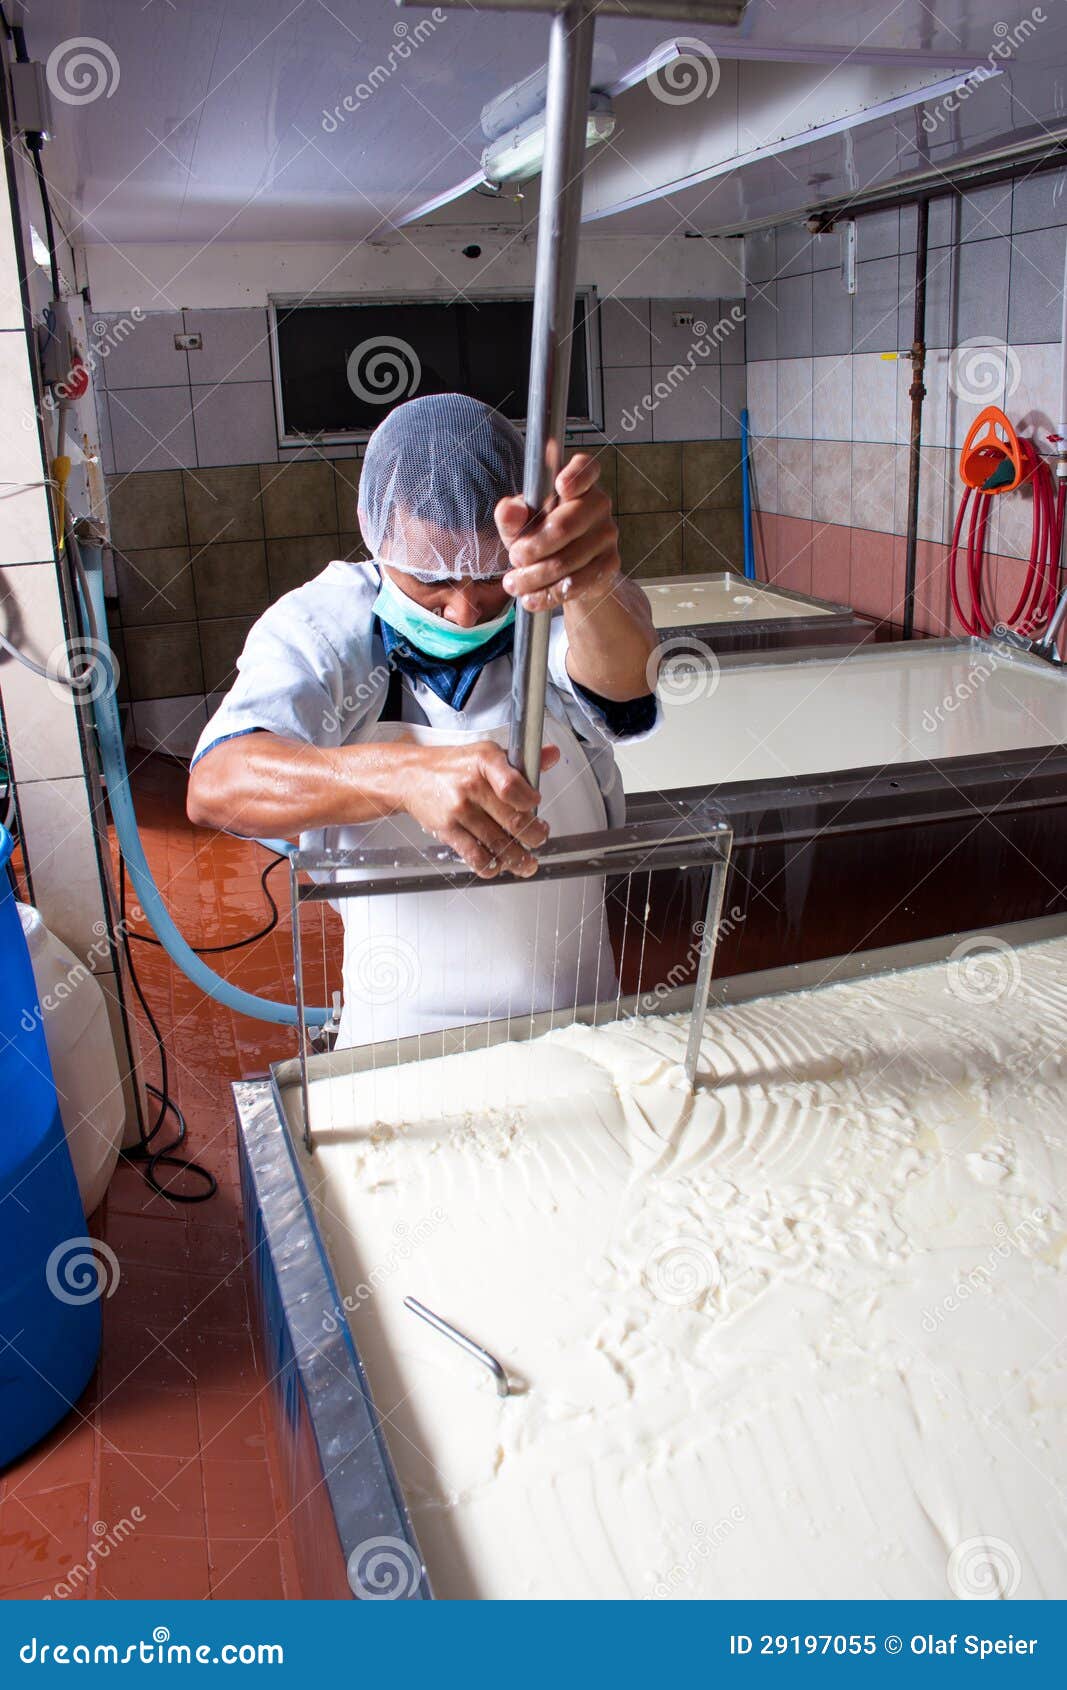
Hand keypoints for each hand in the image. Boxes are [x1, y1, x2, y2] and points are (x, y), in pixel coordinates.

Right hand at [402, 740, 559, 878]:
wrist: (411, 775)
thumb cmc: (452, 766)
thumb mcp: (486, 753)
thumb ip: (521, 761)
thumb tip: (552, 756)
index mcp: (485, 761)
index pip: (512, 784)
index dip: (530, 800)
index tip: (537, 806)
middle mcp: (472, 785)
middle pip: (511, 819)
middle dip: (533, 836)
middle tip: (539, 839)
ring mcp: (459, 809)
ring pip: (497, 842)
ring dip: (517, 858)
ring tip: (528, 863)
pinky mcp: (447, 829)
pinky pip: (474, 855)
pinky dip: (490, 865)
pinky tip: (499, 866)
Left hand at [495, 453, 620, 612]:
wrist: (568, 572)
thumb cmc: (542, 537)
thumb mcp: (520, 526)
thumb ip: (511, 517)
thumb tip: (510, 510)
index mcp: (578, 484)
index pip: (586, 468)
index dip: (576, 475)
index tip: (560, 486)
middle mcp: (598, 505)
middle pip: (566, 525)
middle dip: (533, 547)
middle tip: (514, 557)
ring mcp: (607, 535)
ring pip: (567, 560)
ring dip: (534, 577)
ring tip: (513, 584)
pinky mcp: (609, 565)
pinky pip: (576, 583)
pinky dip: (548, 594)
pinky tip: (531, 598)